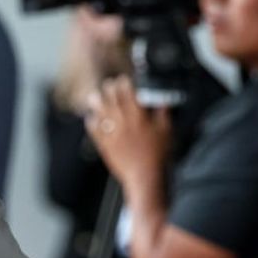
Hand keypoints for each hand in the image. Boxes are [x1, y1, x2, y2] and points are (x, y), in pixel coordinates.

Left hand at [85, 76, 170, 194]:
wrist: (144, 177)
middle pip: (110, 96)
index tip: (124, 80)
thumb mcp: (167, 131)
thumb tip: (162, 101)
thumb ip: (163, 113)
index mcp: (138, 115)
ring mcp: (111, 132)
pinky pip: (92, 128)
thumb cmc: (157, 156)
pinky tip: (91, 117)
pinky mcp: (104, 143)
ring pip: (98, 109)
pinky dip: (91, 120)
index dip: (124, 82)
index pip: (128, 91)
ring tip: (96, 97)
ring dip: (96, 101)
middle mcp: (122, 121)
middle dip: (109, 88)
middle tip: (110, 86)